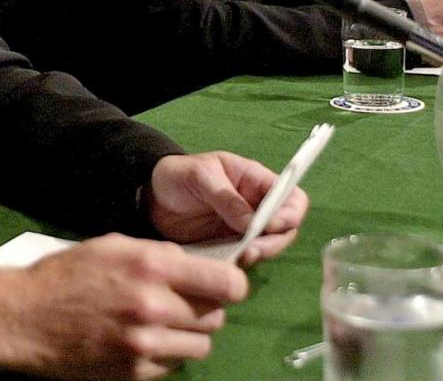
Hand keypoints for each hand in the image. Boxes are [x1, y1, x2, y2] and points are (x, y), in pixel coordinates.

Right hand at [0, 234, 246, 379]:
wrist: (23, 317)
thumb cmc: (66, 275)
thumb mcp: (114, 247)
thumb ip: (160, 255)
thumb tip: (198, 267)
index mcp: (152, 267)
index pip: (227, 284)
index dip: (230, 285)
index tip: (221, 285)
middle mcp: (155, 306)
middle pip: (216, 317)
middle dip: (204, 308)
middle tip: (180, 303)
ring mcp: (145, 345)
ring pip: (200, 346)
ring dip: (187, 335)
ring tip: (161, 324)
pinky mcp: (134, 372)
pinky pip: (173, 367)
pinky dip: (165, 356)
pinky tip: (140, 340)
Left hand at [145, 152, 307, 264]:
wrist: (150, 199)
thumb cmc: (178, 176)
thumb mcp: (199, 175)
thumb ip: (225, 196)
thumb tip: (251, 223)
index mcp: (255, 181)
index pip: (291, 198)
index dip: (289, 214)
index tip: (270, 226)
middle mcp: (257, 207)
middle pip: (285, 229)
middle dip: (274, 242)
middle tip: (251, 250)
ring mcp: (245, 230)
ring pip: (267, 248)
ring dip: (258, 256)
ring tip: (238, 258)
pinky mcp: (230, 249)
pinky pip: (243, 260)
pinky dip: (238, 266)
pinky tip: (223, 267)